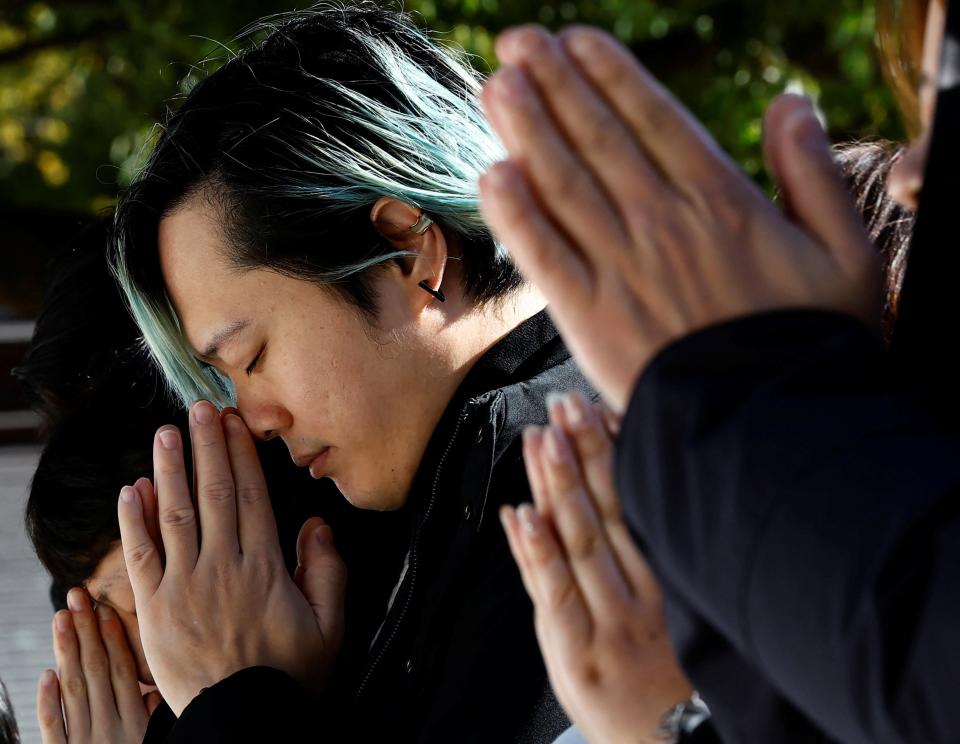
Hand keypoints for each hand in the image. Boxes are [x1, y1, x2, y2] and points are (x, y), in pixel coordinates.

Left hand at [37, 588, 149, 743]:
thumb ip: (152, 719)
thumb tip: (153, 689)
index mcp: (134, 724)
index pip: (121, 672)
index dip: (112, 639)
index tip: (105, 609)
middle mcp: (108, 729)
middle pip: (95, 671)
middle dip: (87, 632)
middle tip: (77, 598)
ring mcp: (83, 743)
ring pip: (73, 689)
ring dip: (66, 651)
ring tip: (61, 619)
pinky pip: (53, 728)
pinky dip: (48, 701)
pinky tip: (46, 674)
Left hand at [117, 401, 345, 714]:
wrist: (242, 719)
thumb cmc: (287, 673)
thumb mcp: (329, 626)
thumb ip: (327, 572)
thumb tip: (316, 526)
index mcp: (263, 567)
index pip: (250, 497)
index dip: (242, 456)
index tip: (235, 423)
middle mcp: (222, 566)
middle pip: (213, 494)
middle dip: (206, 447)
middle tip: (199, 408)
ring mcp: (184, 585)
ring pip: (176, 515)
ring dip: (170, 469)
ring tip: (165, 433)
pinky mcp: (154, 609)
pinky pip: (141, 557)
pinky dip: (134, 521)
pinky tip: (133, 489)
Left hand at [479, 26, 880, 413]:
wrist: (771, 428)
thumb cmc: (811, 343)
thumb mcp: (845, 252)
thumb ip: (815, 173)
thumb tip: (794, 102)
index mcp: (723, 200)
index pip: (654, 120)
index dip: (610, 75)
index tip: (576, 41)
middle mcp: (662, 222)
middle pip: (597, 139)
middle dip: (554, 85)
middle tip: (517, 42)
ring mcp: (621, 267)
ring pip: (563, 184)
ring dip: (525, 129)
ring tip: (498, 83)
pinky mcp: (588, 316)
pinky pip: (543, 255)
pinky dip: (516, 214)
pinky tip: (491, 175)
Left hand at [501, 391, 692, 743]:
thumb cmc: (681, 674)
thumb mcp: (690, 610)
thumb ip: (660, 554)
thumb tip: (647, 491)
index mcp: (672, 577)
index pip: (641, 501)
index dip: (617, 451)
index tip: (597, 406)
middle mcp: (645, 594)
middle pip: (610, 510)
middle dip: (584, 452)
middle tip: (565, 405)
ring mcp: (610, 624)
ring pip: (580, 541)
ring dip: (557, 486)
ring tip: (540, 438)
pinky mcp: (577, 655)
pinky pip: (552, 593)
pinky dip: (534, 551)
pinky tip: (521, 514)